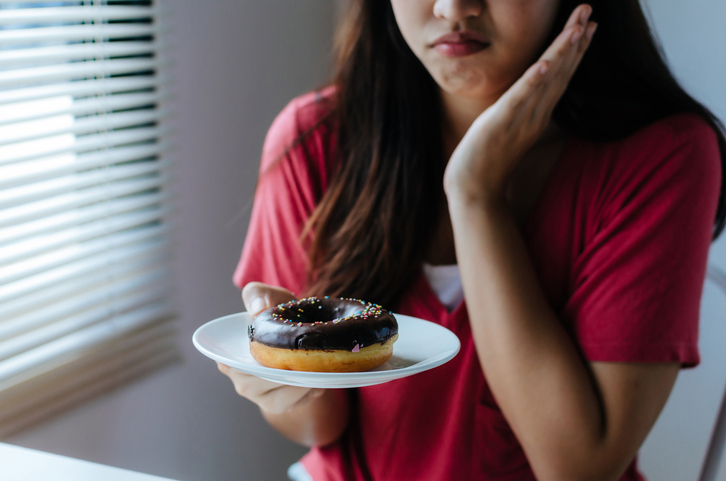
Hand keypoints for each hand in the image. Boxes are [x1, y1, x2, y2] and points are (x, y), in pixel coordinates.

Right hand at [216, 282, 324, 413]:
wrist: (299, 334)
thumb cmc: (279, 316)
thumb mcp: (270, 298)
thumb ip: (259, 295)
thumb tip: (259, 308)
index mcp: (230, 355)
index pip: (230, 365)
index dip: (247, 363)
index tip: (270, 355)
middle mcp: (242, 379)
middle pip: (257, 385)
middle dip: (282, 375)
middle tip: (306, 362)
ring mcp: (260, 395)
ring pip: (278, 400)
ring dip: (299, 388)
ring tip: (318, 373)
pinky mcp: (280, 404)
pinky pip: (294, 405)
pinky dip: (309, 394)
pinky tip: (321, 381)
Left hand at [443, 4, 596, 202]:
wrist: (475, 191)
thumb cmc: (488, 162)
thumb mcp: (509, 130)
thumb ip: (520, 112)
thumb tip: (527, 96)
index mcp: (537, 114)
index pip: (560, 76)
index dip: (575, 51)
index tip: (588, 25)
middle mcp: (535, 115)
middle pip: (560, 72)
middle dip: (575, 41)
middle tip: (589, 10)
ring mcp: (520, 120)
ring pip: (546, 81)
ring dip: (562, 54)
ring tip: (578, 27)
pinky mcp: (501, 124)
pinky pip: (519, 99)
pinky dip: (532, 81)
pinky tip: (544, 63)